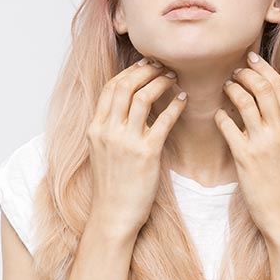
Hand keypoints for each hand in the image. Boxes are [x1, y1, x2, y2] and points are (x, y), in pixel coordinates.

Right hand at [87, 57, 186, 234]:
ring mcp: (126, 141)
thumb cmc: (111, 185)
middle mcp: (108, 131)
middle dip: (146, 71)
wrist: (113, 214)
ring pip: (142, 98)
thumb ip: (110, 128)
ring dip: (160, 83)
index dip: (129, 72)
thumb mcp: (101, 151)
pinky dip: (174, 106)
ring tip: (173, 78)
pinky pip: (163, 121)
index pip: (110, 88)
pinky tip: (183, 100)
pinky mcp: (146, 154)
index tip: (145, 65)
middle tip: (162, 66)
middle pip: (126, 86)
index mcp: (95, 128)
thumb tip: (126, 108)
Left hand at [214, 51, 279, 237]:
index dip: (265, 69)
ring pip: (244, 102)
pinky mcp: (245, 157)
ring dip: (233, 89)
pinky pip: (228, 126)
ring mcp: (263, 143)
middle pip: (263, 88)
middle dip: (247, 73)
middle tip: (236, 70)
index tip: (254, 60)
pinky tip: (218, 114)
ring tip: (226, 86)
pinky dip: (221, 116)